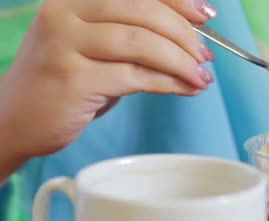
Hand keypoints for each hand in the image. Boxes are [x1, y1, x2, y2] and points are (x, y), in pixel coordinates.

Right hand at [0, 0, 216, 158]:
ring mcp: (65, 44)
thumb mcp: (97, 50)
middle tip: (206, 57)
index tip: (206, 16)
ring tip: (201, 77)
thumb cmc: (64, 83)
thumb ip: (133, 37)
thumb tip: (192, 39)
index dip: (177, 0)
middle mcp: (65, 13)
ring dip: (181, 61)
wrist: (14, 119)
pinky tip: (186, 89)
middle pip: (143, 12)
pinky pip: (135, 76)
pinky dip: (169, 83)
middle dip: (184, 36)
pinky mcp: (72, 78)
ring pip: (142, 43)